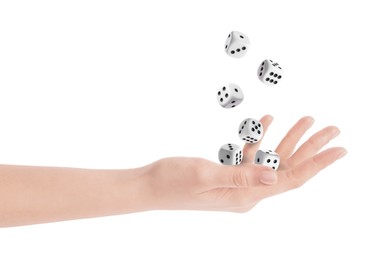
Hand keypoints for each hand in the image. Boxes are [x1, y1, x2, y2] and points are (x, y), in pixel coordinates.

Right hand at [143, 115, 346, 211]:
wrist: (149, 186)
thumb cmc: (172, 181)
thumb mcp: (206, 176)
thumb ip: (241, 177)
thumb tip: (274, 179)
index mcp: (245, 196)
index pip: (291, 179)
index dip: (318, 163)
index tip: (340, 149)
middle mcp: (246, 192)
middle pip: (287, 168)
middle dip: (310, 147)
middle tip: (332, 128)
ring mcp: (237, 184)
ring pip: (271, 160)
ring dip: (288, 140)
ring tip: (306, 120)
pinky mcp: (226, 174)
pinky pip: (251, 156)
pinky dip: (261, 139)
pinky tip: (268, 122)